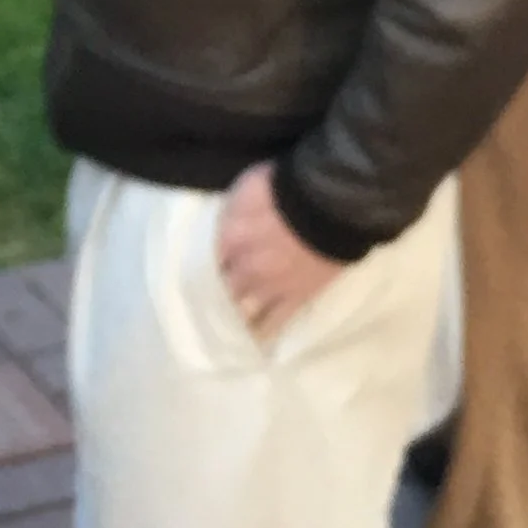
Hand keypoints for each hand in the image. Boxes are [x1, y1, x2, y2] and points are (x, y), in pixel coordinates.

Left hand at [216, 163, 348, 343]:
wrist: (331, 204)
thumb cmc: (287, 186)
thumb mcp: (246, 187)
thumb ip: (231, 211)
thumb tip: (222, 225)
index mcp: (228, 238)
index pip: (204, 260)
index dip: (201, 267)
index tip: (196, 274)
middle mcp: (243, 268)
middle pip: (221, 288)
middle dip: (214, 295)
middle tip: (208, 303)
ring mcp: (269, 287)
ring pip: (243, 309)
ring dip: (233, 316)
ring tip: (226, 327)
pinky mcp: (295, 299)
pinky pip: (275, 322)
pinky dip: (263, 332)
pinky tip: (255, 341)